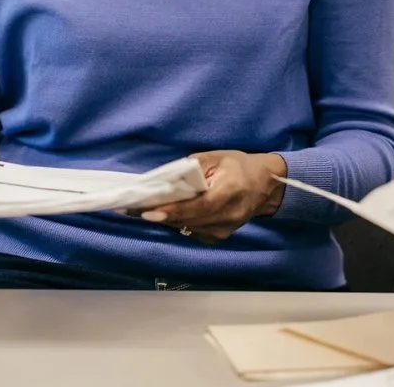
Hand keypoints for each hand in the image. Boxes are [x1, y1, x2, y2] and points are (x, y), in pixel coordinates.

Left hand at [135, 151, 285, 243]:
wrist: (265, 186)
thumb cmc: (239, 166)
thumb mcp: (216, 157)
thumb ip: (191, 168)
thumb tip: (164, 179)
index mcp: (230, 192)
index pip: (197, 206)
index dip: (171, 211)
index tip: (146, 212)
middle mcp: (227, 216)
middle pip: (186, 219)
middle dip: (157, 215)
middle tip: (128, 210)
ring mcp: (223, 230)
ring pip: (186, 227)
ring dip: (163, 219)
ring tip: (140, 210)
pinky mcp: (218, 237)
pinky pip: (191, 231)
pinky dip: (177, 222)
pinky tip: (166, 214)